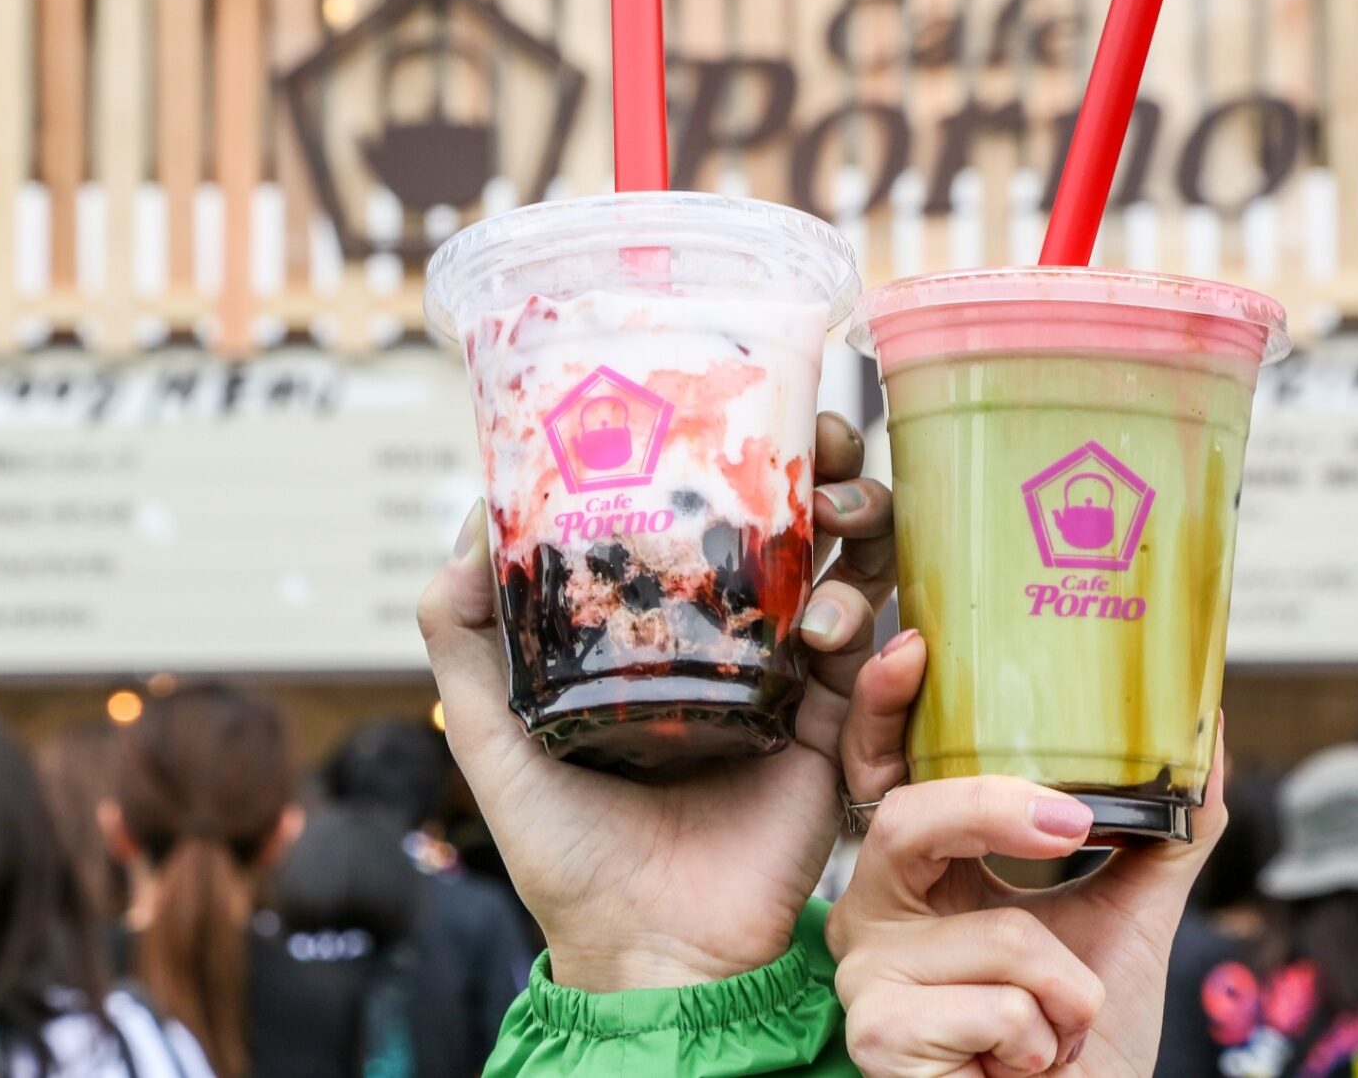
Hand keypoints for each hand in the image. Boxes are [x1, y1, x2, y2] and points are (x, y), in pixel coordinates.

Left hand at [418, 412, 893, 991]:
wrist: (641, 950)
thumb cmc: (566, 849)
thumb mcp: (496, 735)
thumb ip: (467, 639)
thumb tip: (466, 528)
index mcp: (676, 623)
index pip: (726, 509)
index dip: (754, 451)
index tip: (759, 408)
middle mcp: (747, 638)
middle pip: (814, 521)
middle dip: (836, 473)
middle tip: (828, 462)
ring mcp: (802, 682)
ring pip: (866, 573)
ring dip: (867, 541)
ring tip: (833, 564)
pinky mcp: (843, 740)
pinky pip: (886, 674)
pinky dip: (891, 646)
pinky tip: (870, 636)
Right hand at [828, 642, 1224, 1077]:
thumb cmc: (1077, 1044)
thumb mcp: (1128, 917)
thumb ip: (1162, 829)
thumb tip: (1209, 739)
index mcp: (920, 869)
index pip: (888, 768)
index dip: (886, 703)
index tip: (916, 647)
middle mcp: (875, 910)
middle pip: (914, 817)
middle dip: (998, 814)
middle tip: (1075, 825)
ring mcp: (866, 974)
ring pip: (998, 934)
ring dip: (1069, 993)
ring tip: (1054, 1029)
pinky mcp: (877, 1036)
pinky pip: (997, 1007)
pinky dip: (1043, 1042)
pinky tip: (1020, 1066)